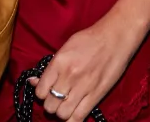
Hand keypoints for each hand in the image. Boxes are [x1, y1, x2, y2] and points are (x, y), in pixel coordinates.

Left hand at [29, 17, 145, 119]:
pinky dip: (73, 119)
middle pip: (50, 105)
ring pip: (62, 114)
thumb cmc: (91, 39)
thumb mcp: (66, 47)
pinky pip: (79, 117)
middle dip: (51, 104)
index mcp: (59, 62)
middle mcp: (69, 76)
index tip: (47, 91)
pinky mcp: (97, 94)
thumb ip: (50, 66)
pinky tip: (74, 113)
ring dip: (62, 112)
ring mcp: (83, 87)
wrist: (116, 36)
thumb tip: (33, 81)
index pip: (40, 91)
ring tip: (67, 105)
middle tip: (57, 99)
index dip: (41, 94)